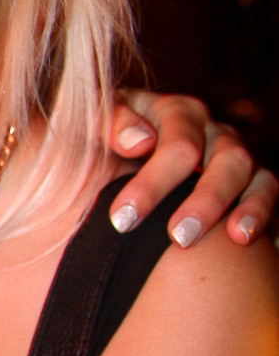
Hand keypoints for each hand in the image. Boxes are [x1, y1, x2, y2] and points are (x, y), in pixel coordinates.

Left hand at [109, 91, 276, 246]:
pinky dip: (258, 214)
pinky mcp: (252, 182)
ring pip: (247, 174)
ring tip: (202, 242)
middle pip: (224, 158)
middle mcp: (213, 130)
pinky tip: (241, 241)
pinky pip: (267, 192)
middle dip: (200, 201)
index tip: (122, 220)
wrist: (115, 162)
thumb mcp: (94, 127)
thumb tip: (140, 142)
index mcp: (177, 113)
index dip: (152, 183)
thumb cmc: (103, 145)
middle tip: (174, 238)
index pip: (178, 144)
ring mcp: (235, 156)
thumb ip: (111, 124)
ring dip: (229, 209)